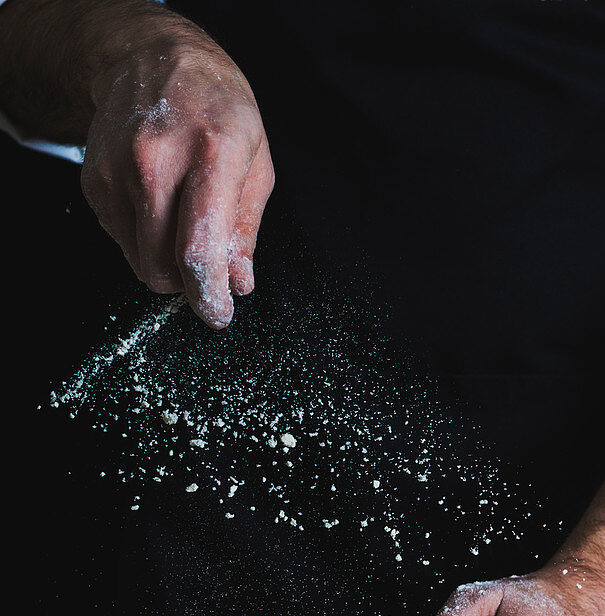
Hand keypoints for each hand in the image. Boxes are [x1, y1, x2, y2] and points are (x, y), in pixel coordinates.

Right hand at [81, 37, 273, 327]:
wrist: (153, 58)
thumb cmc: (216, 109)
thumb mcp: (255, 160)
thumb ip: (245, 229)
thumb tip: (237, 283)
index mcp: (211, 152)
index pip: (199, 246)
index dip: (207, 293)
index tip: (218, 314)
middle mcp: (157, 159)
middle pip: (164, 263)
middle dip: (190, 282)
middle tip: (207, 266)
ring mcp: (118, 169)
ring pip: (141, 260)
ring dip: (166, 262)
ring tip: (183, 224)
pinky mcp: (94, 181)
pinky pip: (122, 242)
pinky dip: (144, 240)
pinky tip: (158, 205)